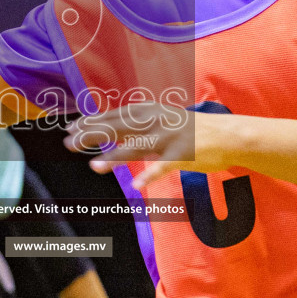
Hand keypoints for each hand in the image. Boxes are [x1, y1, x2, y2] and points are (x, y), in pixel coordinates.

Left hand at [63, 101, 232, 189]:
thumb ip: (133, 127)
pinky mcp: (184, 154)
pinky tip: (137, 186)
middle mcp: (156, 120)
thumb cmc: (188, 130)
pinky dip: (150, 176)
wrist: (227, 134)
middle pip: (118, 128)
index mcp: (148, 110)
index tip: (68, 129)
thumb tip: (103, 131)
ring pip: (137, 147)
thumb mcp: (159, 121)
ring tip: (93, 167)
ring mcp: (170, 137)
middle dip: (92, 135)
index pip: (112, 115)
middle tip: (69, 144)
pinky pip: (164, 167)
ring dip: (114, 158)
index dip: (90, 122)